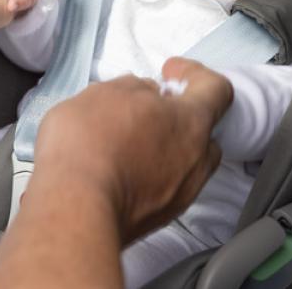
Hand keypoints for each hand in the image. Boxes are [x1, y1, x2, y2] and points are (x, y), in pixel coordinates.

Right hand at [0, 58, 233, 287]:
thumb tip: (143, 93)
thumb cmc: (89, 145)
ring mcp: (180, 194)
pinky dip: (148, 176)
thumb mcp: (104, 93)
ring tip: (128, 144)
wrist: (75, 208)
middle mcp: (196, 161)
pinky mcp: (159, 218)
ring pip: (184, 164)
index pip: (216, 90)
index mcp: (190, 121)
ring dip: (164, 149)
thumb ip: (134, 88)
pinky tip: (118, 170)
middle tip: (149, 111)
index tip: (170, 72)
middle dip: (179, 118)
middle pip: (203, 132)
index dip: (194, 74)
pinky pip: (164, 188)